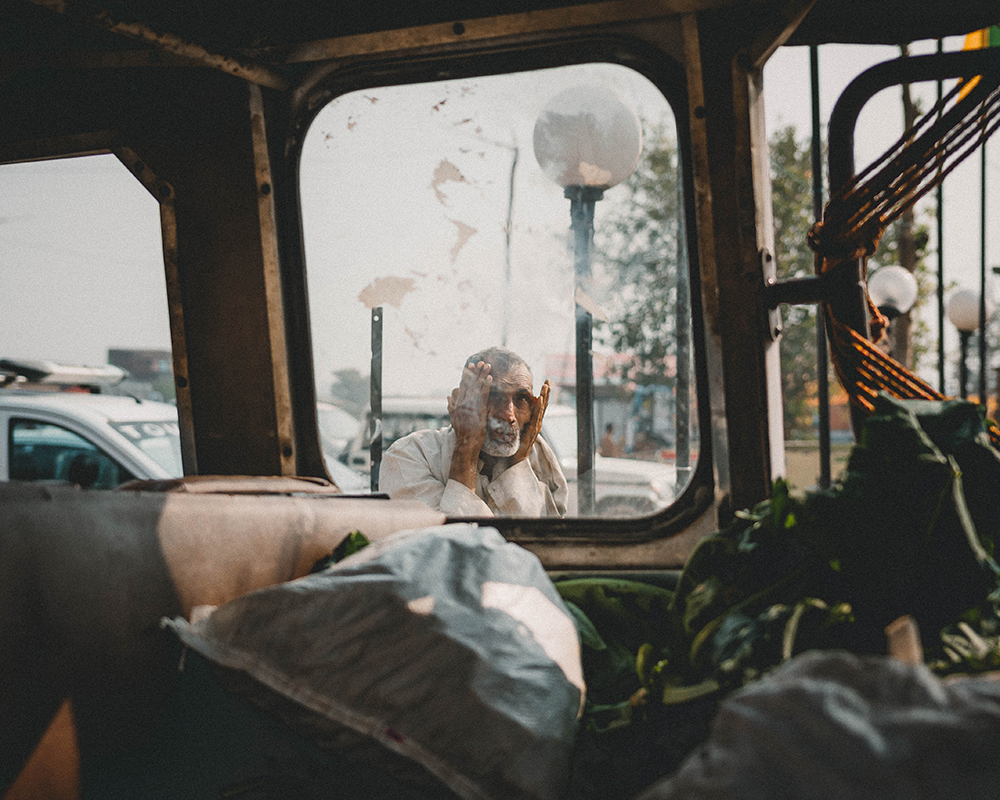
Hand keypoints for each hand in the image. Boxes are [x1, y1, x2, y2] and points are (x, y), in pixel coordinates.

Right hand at [447, 361, 490, 488]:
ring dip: (482, 375)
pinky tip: (490, 378)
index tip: (470, 366)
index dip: (466, 375)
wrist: (466, 444)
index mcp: (456, 404)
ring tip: (487, 366)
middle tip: (480, 362)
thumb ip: (451, 406)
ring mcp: (469, 406)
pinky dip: (486, 385)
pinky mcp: (477, 410)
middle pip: (469, 384)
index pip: (462, 386)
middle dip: (475, 372)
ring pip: (476, 387)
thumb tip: (448, 396)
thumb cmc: (462, 433)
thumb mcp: (453, 418)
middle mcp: (462, 403)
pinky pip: (482, 395)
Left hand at [512, 379, 549, 463]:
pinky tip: (539, 399)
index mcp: (533, 422)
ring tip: (545, 387)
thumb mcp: (516, 428)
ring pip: (541, 411)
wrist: (512, 461)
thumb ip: (519, 418)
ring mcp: (535, 429)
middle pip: (543, 407)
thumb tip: (520, 405)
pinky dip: (538, 408)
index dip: (544, 395)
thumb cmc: (514, 445)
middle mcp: (536, 425)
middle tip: (548, 381)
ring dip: (543, 398)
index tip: (546, 383)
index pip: (540, 406)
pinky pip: (535, 419)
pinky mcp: (531, 433)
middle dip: (546, 394)